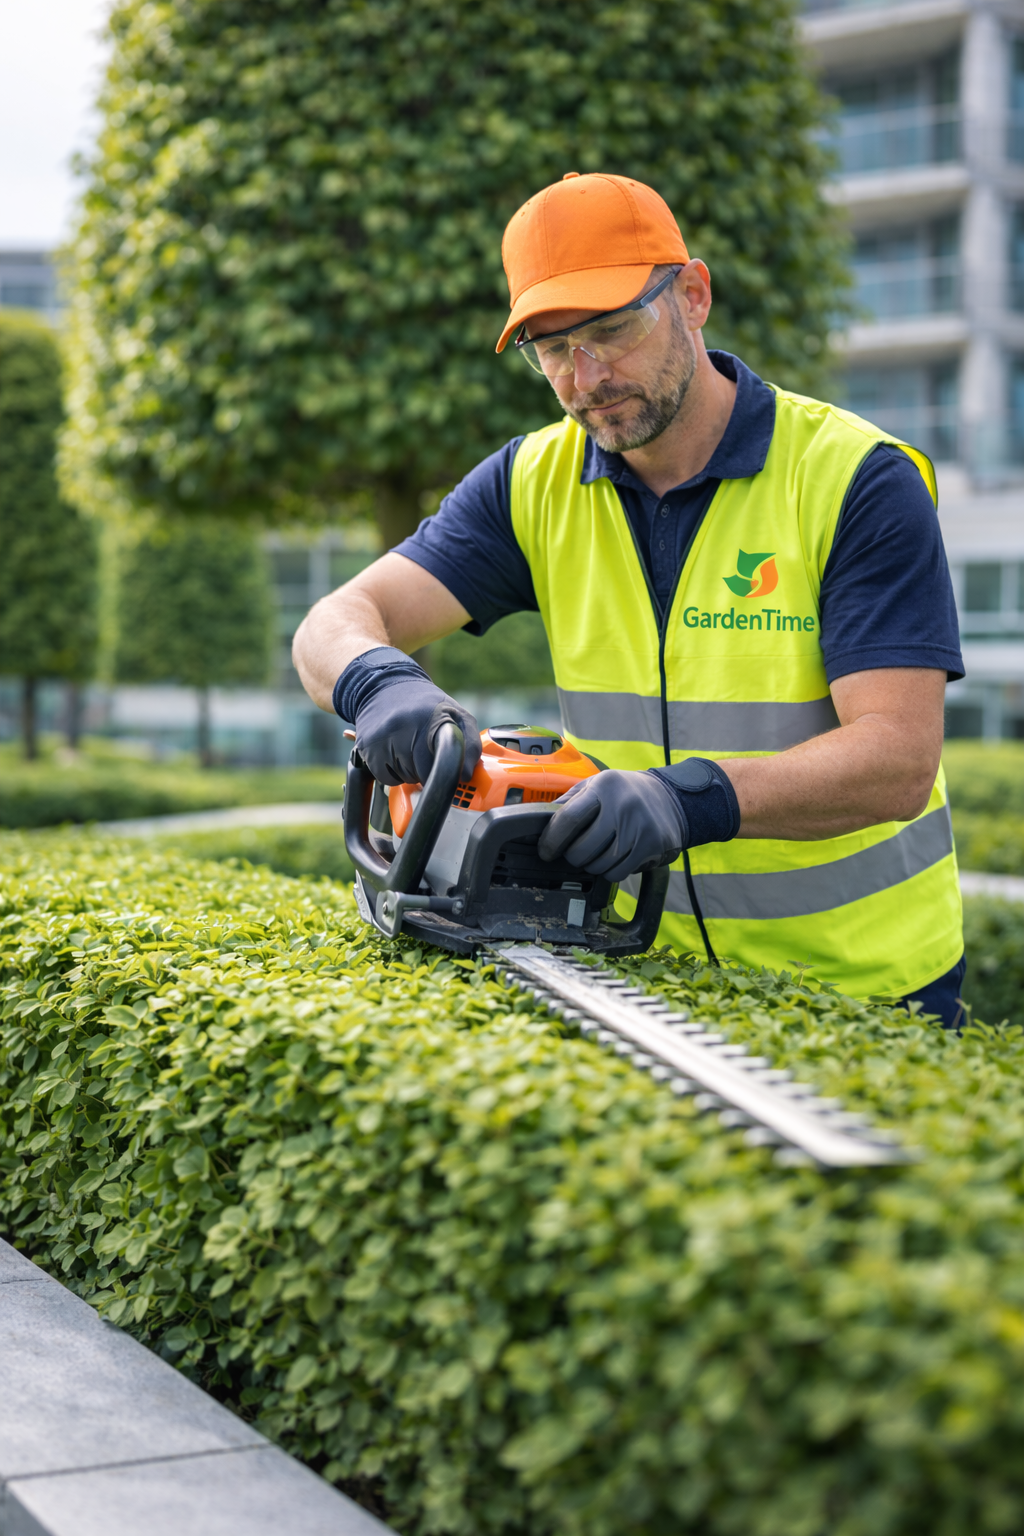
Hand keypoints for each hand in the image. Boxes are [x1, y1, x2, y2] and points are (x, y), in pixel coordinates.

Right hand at [355, 680, 479, 785]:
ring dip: (410, 772)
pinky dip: (393, 774)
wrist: (384, 686)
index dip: (448, 773)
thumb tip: (466, 775)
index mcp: (432, 719)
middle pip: (423, 775)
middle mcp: (405, 727)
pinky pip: (385, 778)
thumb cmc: (425, 705)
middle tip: (426, 755)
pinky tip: (395, 755)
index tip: (451, 774)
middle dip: (428, 771)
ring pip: (404, 778)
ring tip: (409, 750)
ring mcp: (384, 737)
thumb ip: (471, 744)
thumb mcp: (456, 714)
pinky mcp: (367, 746)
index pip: (444, 764)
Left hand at [537, 769, 686, 882]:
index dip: (551, 840)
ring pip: (598, 866)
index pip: (567, 819)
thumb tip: (537, 822)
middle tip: (575, 852)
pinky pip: (617, 873)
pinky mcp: (651, 847)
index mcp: (603, 787)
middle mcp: (622, 806)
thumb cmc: (624, 793)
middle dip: (572, 856)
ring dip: (592, 865)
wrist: (670, 799)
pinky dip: (610, 871)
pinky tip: (615, 857)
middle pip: (581, 850)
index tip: (546, 850)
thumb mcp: (596, 785)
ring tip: (598, 852)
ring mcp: (639, 828)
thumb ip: (568, 801)